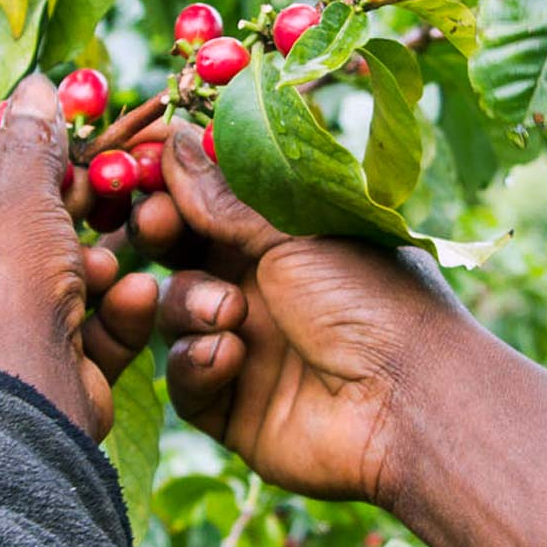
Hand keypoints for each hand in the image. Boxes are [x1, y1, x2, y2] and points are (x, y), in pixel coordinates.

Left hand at [0, 75, 156, 438]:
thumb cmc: (2, 289)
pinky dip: (100, 312)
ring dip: (83, 262)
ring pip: (38, 280)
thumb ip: (33, 144)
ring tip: (103, 255)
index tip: (30, 115)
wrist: (19, 408)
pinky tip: (129, 296)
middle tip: (91, 177)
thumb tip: (37, 88)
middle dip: (51, 202)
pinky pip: (65, 329)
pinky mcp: (24, 376)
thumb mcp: (23, 199)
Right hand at [129, 123, 470, 503]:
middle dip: (161, 236)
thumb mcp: (296, 234)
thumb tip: (174, 139)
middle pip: (182, 252)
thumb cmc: (372, 301)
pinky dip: (199, 364)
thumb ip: (225, 197)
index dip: (174, 181)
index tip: (139, 160)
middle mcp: (265, 288)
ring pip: (175, 313)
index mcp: (289, 237)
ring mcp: (247, 347)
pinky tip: (230, 357)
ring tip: (229, 314)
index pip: (213, 199)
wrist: (407, 406)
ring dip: (191, 306)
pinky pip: (185, 379)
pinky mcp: (232, 407)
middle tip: (155, 224)